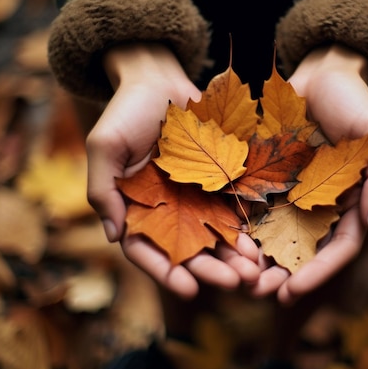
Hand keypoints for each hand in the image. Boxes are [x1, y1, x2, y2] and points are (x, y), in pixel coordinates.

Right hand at [87, 43, 259, 297]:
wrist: (161, 79)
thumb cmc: (127, 110)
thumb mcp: (105, 144)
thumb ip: (103, 188)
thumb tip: (113, 236)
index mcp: (137, 208)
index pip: (147, 250)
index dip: (166, 271)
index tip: (189, 289)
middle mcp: (168, 210)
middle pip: (188, 250)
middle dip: (211, 270)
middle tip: (235, 284)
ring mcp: (197, 198)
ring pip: (216, 236)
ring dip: (235, 257)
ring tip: (255, 272)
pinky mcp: (222, 182)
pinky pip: (236, 210)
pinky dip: (248, 228)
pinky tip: (264, 243)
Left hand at [250, 44, 367, 303]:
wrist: (322, 71)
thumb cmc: (354, 100)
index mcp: (350, 201)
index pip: (337, 248)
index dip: (317, 273)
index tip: (292, 292)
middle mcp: (319, 205)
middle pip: (302, 250)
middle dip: (281, 275)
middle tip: (256, 293)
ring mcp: (290, 193)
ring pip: (273, 236)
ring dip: (256, 260)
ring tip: (235, 279)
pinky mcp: (264, 177)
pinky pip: (250, 206)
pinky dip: (238, 227)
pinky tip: (220, 242)